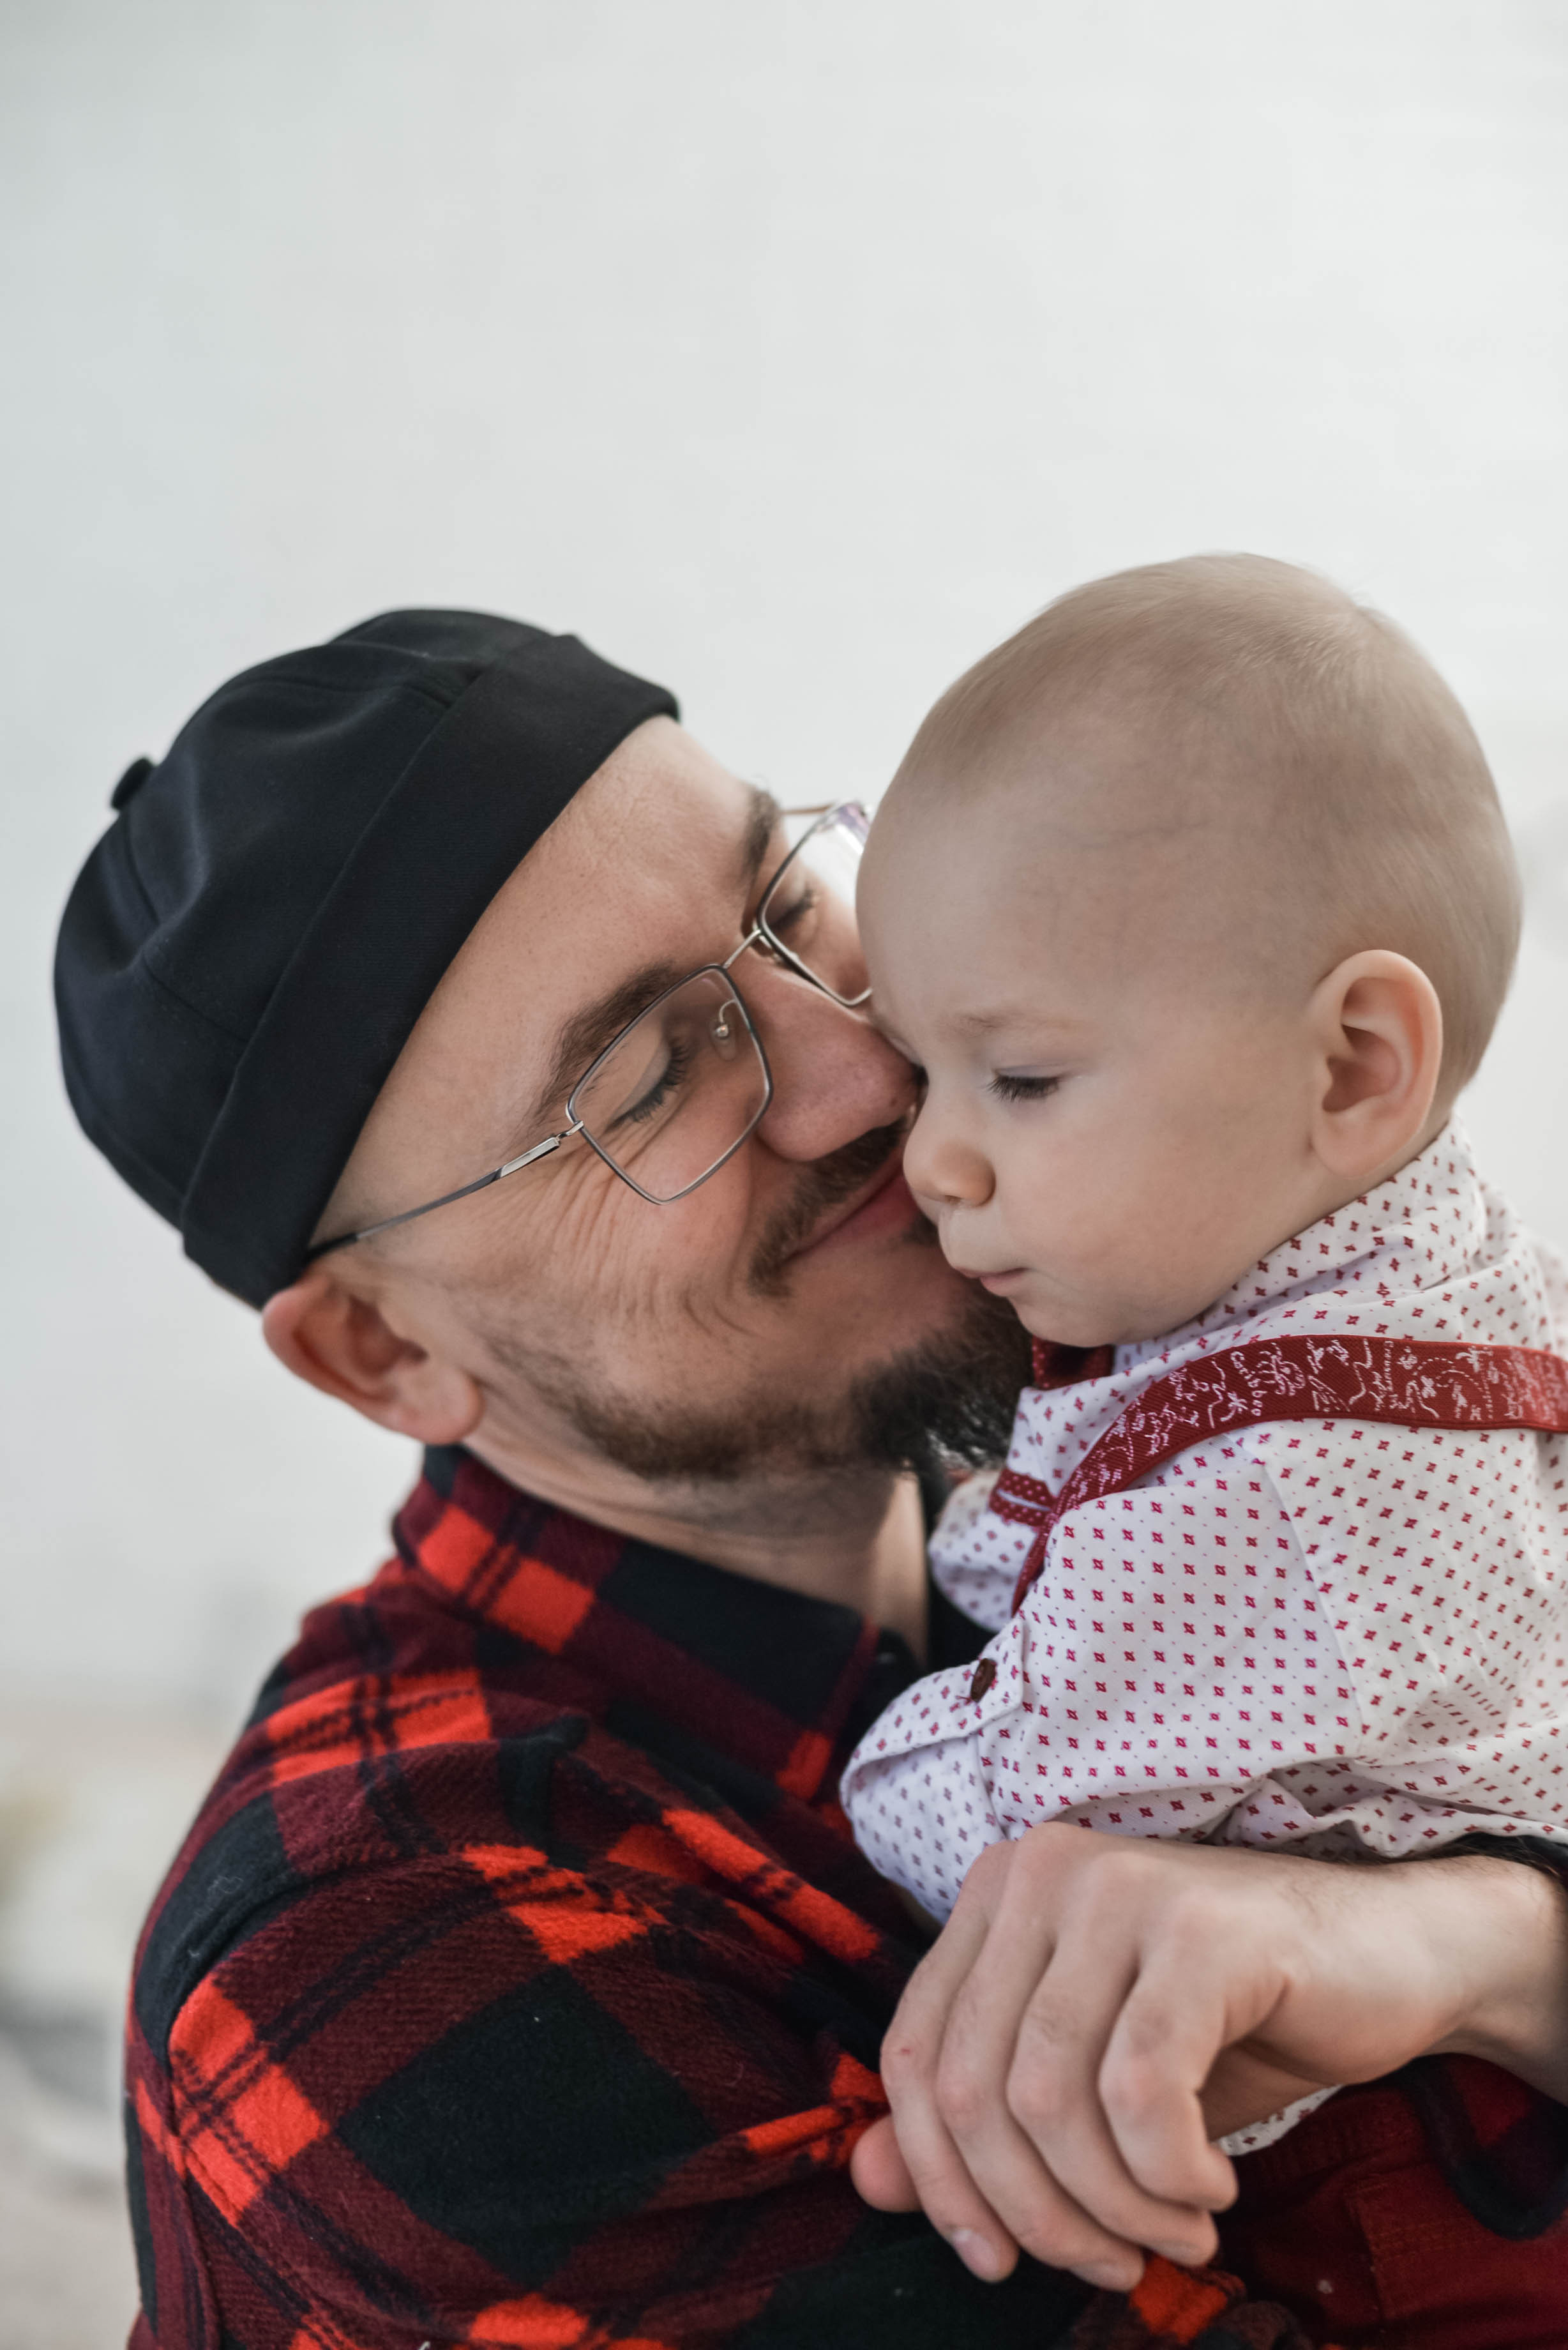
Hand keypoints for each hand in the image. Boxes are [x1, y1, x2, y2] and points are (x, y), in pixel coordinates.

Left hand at [852, 1825, 1567, 2290]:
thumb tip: (866, 2183)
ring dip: (1113, 2205)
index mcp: (998, 1892)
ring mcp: (1119, 1887)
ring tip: (1174, 2228)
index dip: (939, 2179)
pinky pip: (1140, 2091)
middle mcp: (1042, 1870)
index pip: (913, 2054)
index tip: (992, 2260)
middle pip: (973, 2088)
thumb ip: (976, 2122)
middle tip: (1110, 2263)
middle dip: (1034, 2213)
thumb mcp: (1091, 2079)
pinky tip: (1212, 2186)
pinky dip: (1169, 2174)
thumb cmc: (1230, 2022)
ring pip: (1050, 2100)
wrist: (1390, 1954)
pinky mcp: (1201, 1928)